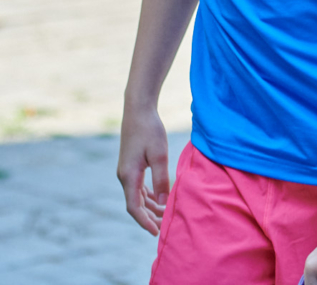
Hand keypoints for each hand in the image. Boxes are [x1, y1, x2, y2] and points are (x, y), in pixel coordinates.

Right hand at [117, 102, 169, 235]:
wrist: (138, 109)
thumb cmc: (150, 130)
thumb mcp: (159, 155)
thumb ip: (161, 180)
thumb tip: (164, 204)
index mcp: (128, 176)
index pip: (134, 208)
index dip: (145, 222)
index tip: (156, 233)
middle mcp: (124, 176)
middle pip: (136, 204)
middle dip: (149, 217)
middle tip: (165, 227)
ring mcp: (127, 170)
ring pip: (137, 196)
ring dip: (150, 207)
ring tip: (164, 216)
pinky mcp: (131, 164)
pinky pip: (138, 187)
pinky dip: (148, 195)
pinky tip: (159, 198)